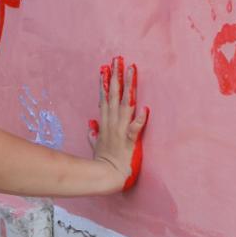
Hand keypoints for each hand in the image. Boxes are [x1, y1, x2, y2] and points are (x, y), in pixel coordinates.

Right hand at [88, 56, 149, 191]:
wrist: (106, 177)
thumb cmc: (103, 161)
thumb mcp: (95, 145)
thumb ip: (93, 134)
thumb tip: (90, 125)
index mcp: (105, 122)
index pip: (104, 98)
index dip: (104, 82)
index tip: (105, 68)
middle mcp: (112, 122)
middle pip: (114, 94)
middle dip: (116, 76)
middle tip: (118, 59)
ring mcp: (120, 130)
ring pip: (125, 103)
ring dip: (129, 86)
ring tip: (132, 70)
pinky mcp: (129, 140)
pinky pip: (135, 128)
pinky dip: (140, 119)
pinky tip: (145, 108)